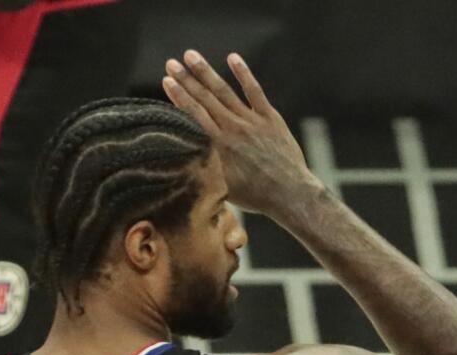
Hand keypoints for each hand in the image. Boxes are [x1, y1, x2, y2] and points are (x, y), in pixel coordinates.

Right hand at [162, 50, 314, 215]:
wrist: (289, 194)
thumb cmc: (255, 196)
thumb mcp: (223, 188)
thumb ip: (205, 170)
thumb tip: (182, 160)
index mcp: (219, 147)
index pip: (193, 115)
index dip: (179, 96)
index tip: (167, 81)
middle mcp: (232, 129)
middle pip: (205, 98)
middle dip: (186, 79)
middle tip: (171, 63)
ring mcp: (252, 121)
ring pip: (224, 91)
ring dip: (206, 72)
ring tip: (191, 56)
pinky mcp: (270, 119)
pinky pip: (254, 91)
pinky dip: (243, 74)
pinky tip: (232, 58)